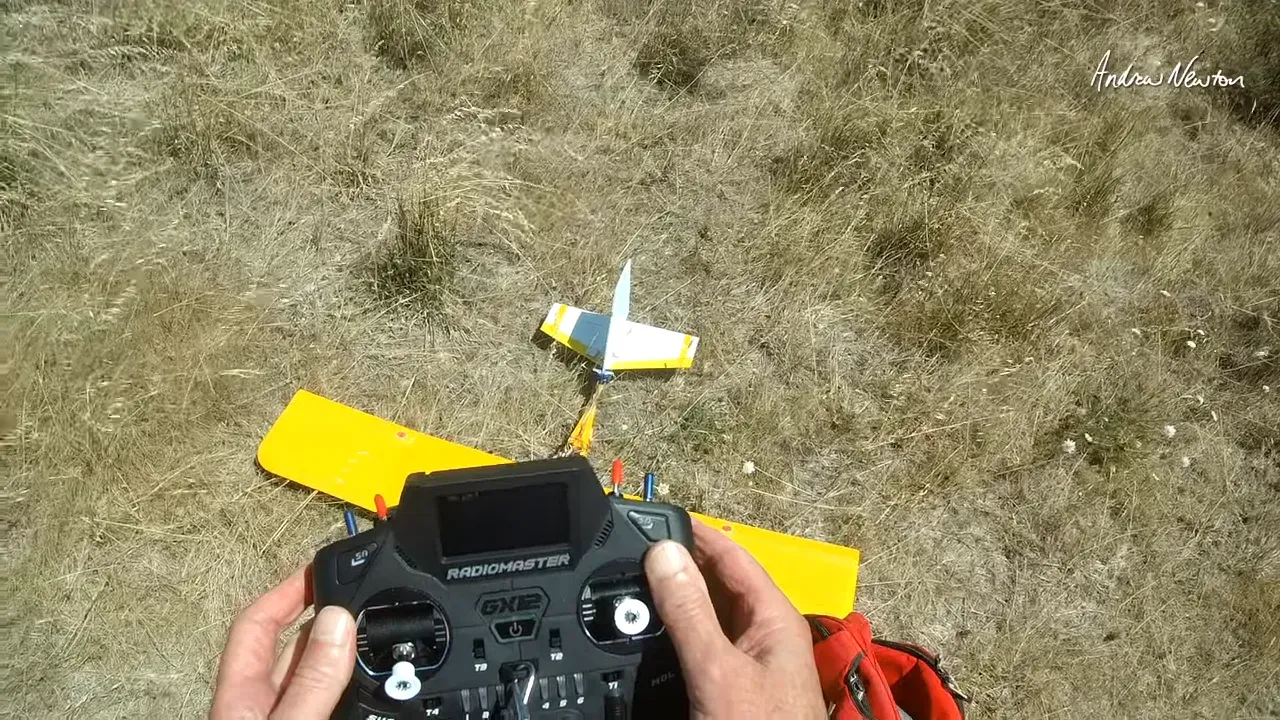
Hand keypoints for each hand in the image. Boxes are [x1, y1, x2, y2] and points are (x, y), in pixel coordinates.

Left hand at [210, 566, 356, 719]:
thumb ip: (311, 681)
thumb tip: (336, 621)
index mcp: (238, 698)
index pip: (254, 624)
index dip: (284, 592)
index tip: (317, 571)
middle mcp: (257, 707)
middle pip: (287, 647)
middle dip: (320, 617)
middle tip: (354, 596)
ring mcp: (279, 717)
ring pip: (308, 675)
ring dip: (336, 651)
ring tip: (367, 632)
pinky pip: (323, 698)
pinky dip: (343, 682)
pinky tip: (362, 682)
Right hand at [644, 521, 826, 719]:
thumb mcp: (716, 668)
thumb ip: (689, 613)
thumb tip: (665, 554)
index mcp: (776, 619)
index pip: (734, 557)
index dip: (698, 534)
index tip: (662, 518)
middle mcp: (768, 635)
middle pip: (722, 583)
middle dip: (685, 563)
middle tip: (642, 548)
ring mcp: (754, 661)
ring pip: (713, 614)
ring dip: (683, 597)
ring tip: (644, 581)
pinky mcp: (738, 684)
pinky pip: (709, 643)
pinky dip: (683, 629)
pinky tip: (660, 630)